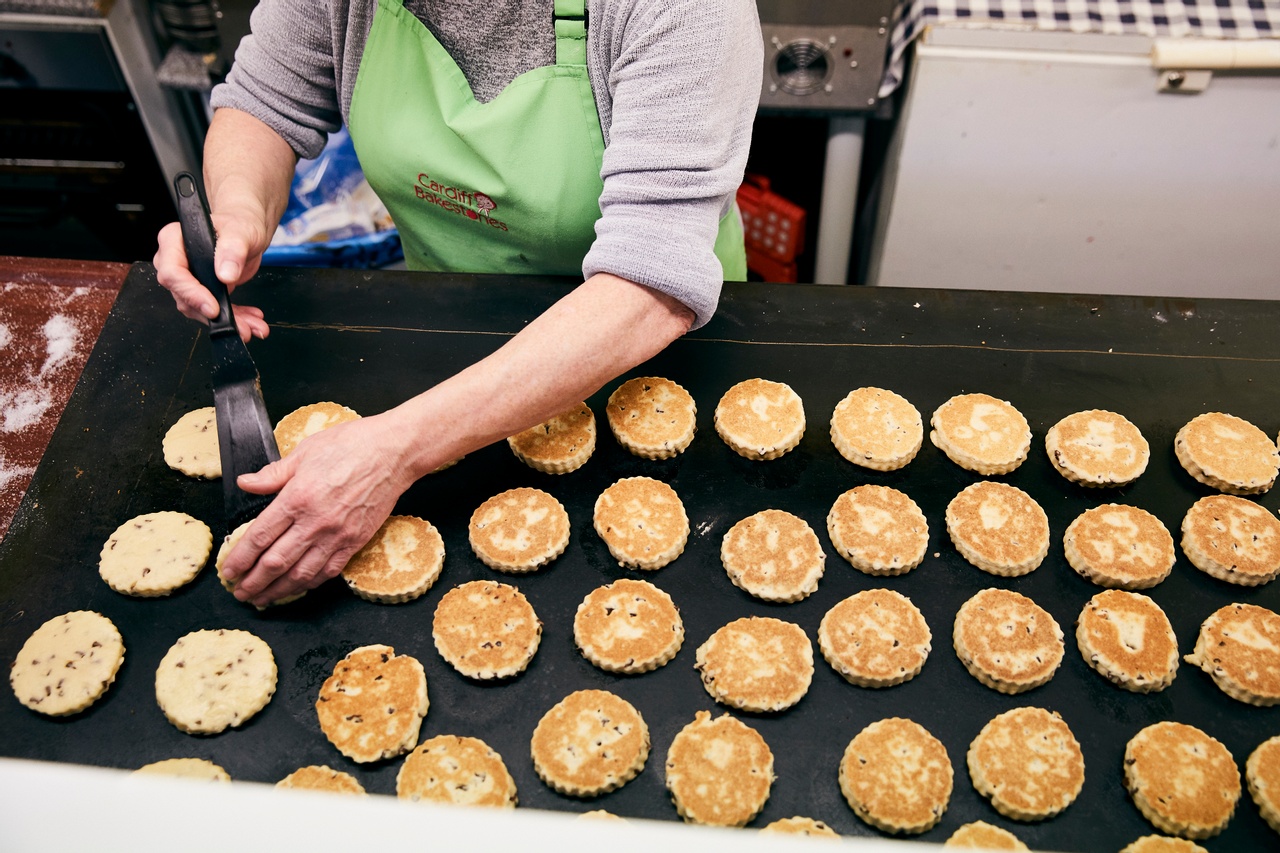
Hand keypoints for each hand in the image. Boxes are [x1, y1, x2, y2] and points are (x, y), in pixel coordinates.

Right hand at [154, 216, 270, 343]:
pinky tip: (250, 320)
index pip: (172, 272)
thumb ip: (233, 249)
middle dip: (213, 315)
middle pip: (185, 296)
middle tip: (240, 326)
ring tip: (253, 326)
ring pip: (200, 308)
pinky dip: (234, 317)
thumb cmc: (238, 223)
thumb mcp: (240, 231)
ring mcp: (188, 278)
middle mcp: (176, 261)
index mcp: (174, 241)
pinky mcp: (202, 290)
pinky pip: (213, 310)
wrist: (247, 231)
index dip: (191, 293)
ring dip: (228, 321)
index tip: (213, 308)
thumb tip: (225, 273)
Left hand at [217, 414, 414, 606]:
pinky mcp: (356, 541)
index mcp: (297, 498)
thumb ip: (273, 474)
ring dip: (278, 591)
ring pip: (301, 574)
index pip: (259, 537)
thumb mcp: (305, 451)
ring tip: (263, 599)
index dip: (240, 559)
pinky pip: (329, 571)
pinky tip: (298, 587)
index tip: (229, 571)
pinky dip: (310, 584)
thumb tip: (246, 483)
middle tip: (240, 592)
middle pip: (275, 563)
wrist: (394, 452)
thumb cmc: (353, 445)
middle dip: (253, 582)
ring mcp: (337, 535)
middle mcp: (315, 522)